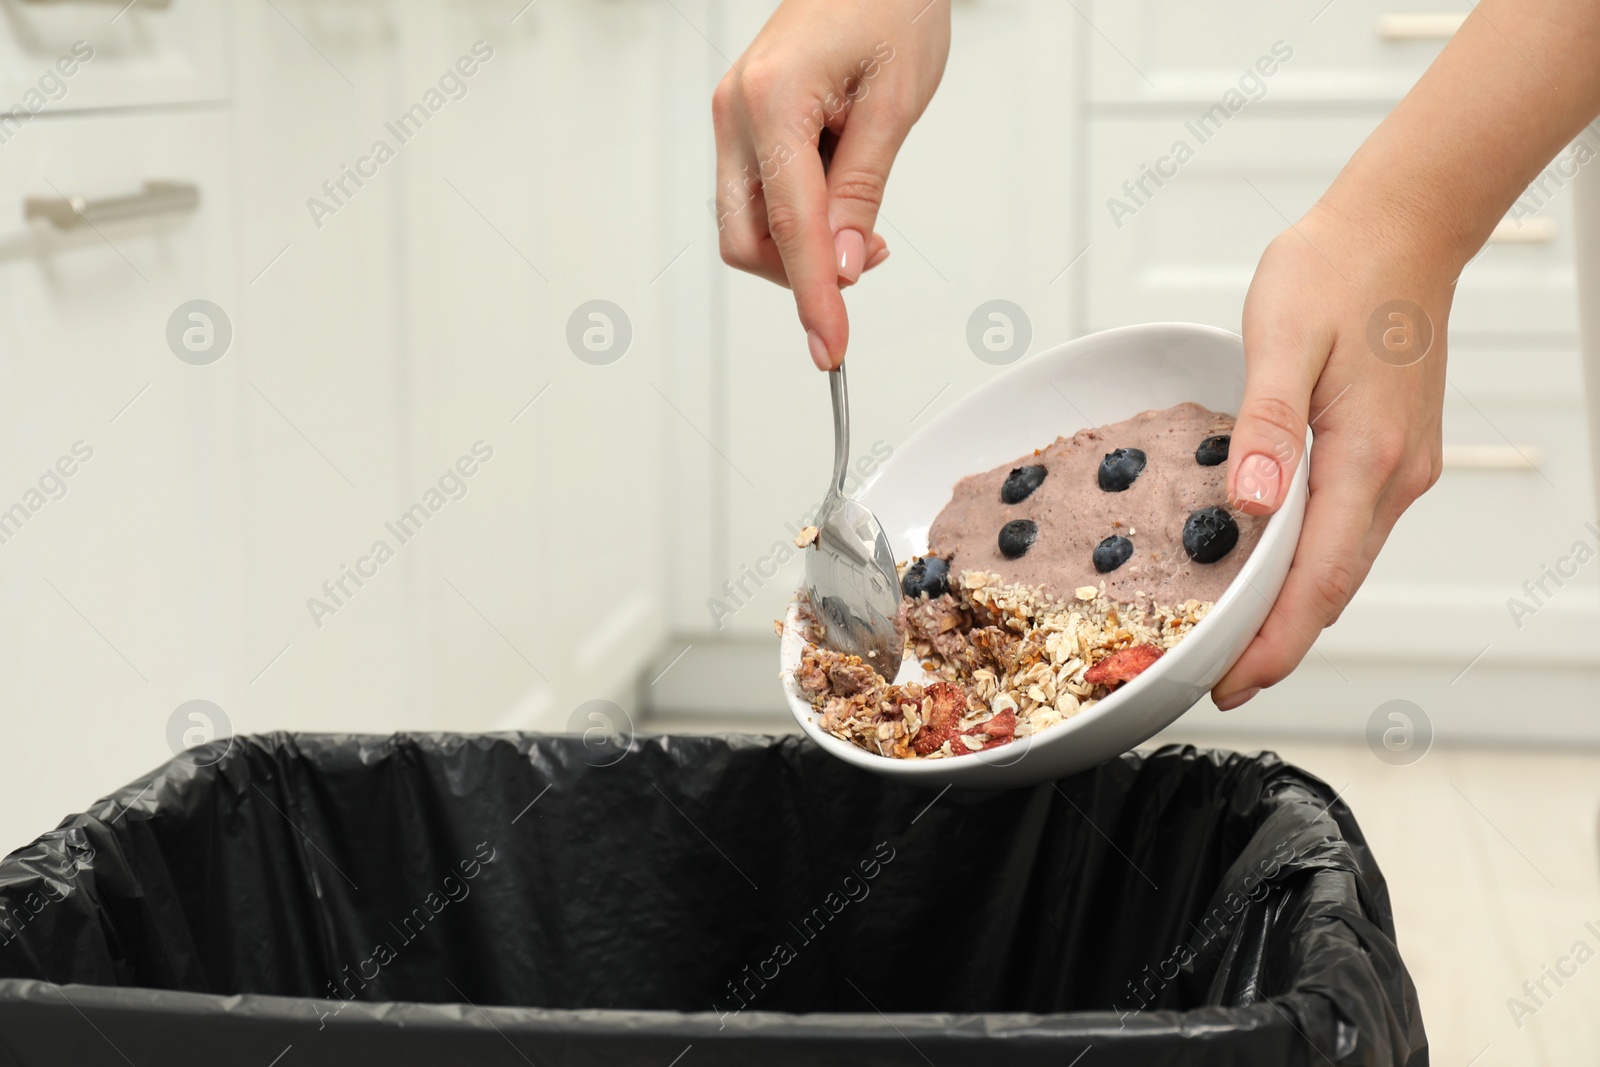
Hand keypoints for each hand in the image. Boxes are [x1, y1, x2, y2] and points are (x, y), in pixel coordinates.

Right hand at [712, 0, 949, 369]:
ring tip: (860, 220)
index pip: (790, 229)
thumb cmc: (889, 4)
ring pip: (748, 223)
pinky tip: (837, 196)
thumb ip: (861, 192)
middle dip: (800, 271)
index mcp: (771, 101)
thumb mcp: (895, 104)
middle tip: (865, 258)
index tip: (832, 348)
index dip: (813, 298)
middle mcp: (736, 111)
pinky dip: (796, 216)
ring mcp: (733, 116)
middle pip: (746, 239)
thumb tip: (840, 268)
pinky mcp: (743, 120)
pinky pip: (758, 193)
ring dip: (801, 245)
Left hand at [1212, 204, 1450, 708]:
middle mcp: (1395, 475)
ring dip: (1294, 609)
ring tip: (1236, 642)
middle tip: (1219, 680)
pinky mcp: (1392, 454)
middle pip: (1333, 586)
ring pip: (1343, 563)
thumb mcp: (1283, 337)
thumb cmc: (1336, 270)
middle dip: (1278, 642)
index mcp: (1366, 455)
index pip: (1320, 578)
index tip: (1233, 682)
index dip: (1275, 640)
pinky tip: (1272, 572)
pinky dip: (1310, 566)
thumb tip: (1251, 507)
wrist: (1400, 227)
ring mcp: (1401, 467)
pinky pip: (1349, 530)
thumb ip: (1267, 426)